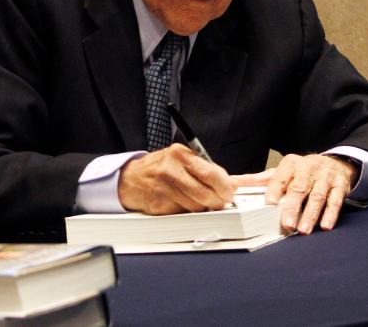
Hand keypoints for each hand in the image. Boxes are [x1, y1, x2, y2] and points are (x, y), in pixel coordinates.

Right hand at [117, 144, 234, 214]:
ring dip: (202, 208)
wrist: (131, 179)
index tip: (231, 192)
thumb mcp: (184, 161)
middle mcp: (171, 170)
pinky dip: (187, 212)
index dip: (225, 186)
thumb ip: (210, 170)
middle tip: (221, 201)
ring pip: (196, 207)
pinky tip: (182, 203)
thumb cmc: (161, 169)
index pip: (211, 173)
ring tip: (197, 200)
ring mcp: (163, 188)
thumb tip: (236, 182)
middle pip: (205, 193)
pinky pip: (183, 213)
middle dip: (218, 201)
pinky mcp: (158, 205)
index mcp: (180, 154)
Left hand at [261, 153, 358, 234]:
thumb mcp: (282, 171)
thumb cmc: (302, 172)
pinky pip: (335, 201)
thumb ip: (260, 180)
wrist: (334, 163)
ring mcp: (326, 177)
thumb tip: (234, 183)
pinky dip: (330, 214)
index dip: (274, 190)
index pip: (281, 177)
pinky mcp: (340, 186)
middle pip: (299, 188)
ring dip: (310, 214)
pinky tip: (325, 225)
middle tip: (286, 224)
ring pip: (317, 196)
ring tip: (303, 230)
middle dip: (292, 207)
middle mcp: (309, 169)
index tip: (269, 203)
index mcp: (291, 164)